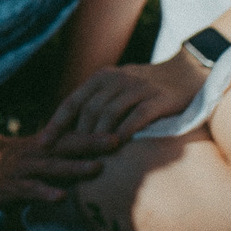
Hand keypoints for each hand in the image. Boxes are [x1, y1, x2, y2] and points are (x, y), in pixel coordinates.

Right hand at [0, 120, 119, 205]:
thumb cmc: (17, 160)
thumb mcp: (40, 150)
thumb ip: (65, 152)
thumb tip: (99, 152)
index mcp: (47, 144)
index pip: (75, 135)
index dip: (97, 132)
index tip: (122, 129)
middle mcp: (38, 152)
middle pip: (68, 145)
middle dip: (92, 143)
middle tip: (116, 141)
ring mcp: (25, 168)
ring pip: (52, 166)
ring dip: (75, 167)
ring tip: (96, 168)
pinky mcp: (12, 185)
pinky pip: (30, 188)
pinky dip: (45, 191)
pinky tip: (60, 196)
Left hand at [46, 52, 207, 141]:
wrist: (188, 72)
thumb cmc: (147, 86)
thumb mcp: (118, 86)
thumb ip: (97, 101)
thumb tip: (70, 129)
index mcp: (103, 77)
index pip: (73, 101)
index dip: (56, 122)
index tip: (43, 142)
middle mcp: (118, 79)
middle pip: (89, 110)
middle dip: (77, 136)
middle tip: (69, 158)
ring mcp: (139, 88)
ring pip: (109, 114)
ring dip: (98, 137)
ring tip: (90, 157)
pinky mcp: (159, 99)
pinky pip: (138, 115)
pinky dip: (125, 130)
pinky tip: (118, 145)